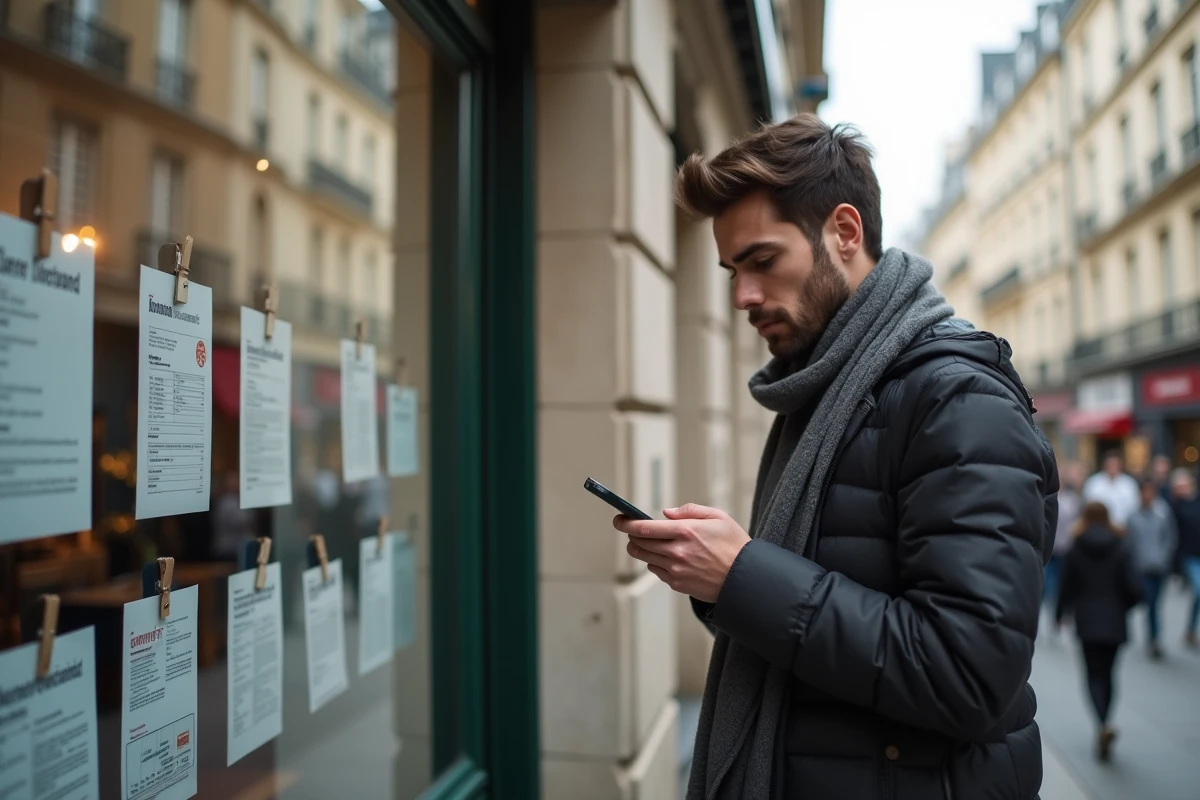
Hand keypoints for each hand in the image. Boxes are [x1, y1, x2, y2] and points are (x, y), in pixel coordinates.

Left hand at [614, 503, 750, 602]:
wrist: (746, 578)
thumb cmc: (734, 545)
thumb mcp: (718, 517)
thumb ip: (690, 511)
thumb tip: (666, 513)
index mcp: (685, 531)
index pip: (644, 527)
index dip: (626, 523)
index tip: (619, 519)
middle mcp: (677, 551)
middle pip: (639, 543)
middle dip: (631, 535)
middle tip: (631, 529)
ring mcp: (676, 570)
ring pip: (644, 558)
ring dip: (640, 548)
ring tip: (646, 542)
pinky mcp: (677, 584)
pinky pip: (656, 571)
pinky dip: (655, 562)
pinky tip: (665, 556)